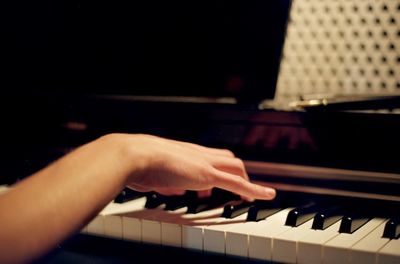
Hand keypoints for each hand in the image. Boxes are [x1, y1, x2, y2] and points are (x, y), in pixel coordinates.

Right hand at [106, 134, 275, 199]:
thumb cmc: (137, 164)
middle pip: (228, 158)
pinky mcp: (207, 174)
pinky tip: (265, 196)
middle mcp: (198, 154)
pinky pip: (237, 183)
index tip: (220, 181)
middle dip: (238, 172)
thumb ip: (168, 183)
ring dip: (247, 180)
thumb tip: (176, 190)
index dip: (218, 168)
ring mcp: (204, 162)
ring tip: (256, 194)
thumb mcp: (154, 176)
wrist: (134, 155)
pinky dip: (254, 189)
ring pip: (237, 166)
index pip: (211, 157)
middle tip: (242, 186)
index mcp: (186, 153)